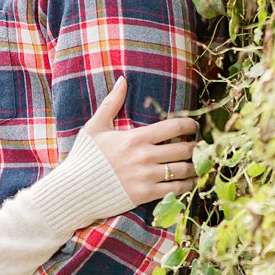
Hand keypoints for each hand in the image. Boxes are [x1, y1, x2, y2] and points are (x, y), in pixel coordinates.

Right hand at [81, 77, 200, 205]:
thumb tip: (123, 79)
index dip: (190, 125)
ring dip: (194, 166)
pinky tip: (189, 181)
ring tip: (197, 163)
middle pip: (184, 149)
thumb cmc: (85, 157)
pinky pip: (176, 189)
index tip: (195, 127)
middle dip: (196, 147)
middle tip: (199, 146)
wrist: (74, 190)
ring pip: (184, 170)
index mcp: (136, 137)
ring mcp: (146, 177)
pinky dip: (187, 185)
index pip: (174, 127)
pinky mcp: (146, 195)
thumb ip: (112, 102)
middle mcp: (145, 156)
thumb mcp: (95, 126)